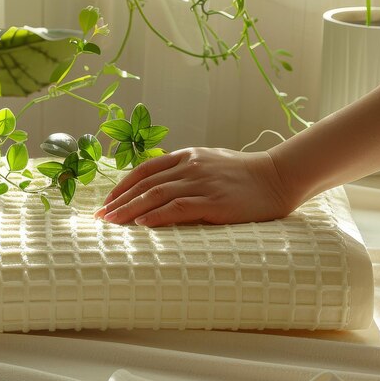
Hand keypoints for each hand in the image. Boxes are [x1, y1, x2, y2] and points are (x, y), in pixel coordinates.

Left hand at [94, 147, 294, 226]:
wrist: (278, 177)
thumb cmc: (244, 174)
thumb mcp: (211, 162)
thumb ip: (186, 170)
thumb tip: (161, 185)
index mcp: (188, 156)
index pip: (145, 170)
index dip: (123, 186)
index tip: (108, 201)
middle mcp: (191, 167)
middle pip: (146, 184)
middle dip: (120, 201)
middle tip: (101, 217)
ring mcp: (202, 183)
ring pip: (157, 195)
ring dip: (130, 210)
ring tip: (112, 223)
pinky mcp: (215, 202)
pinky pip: (179, 207)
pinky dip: (157, 215)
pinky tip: (142, 224)